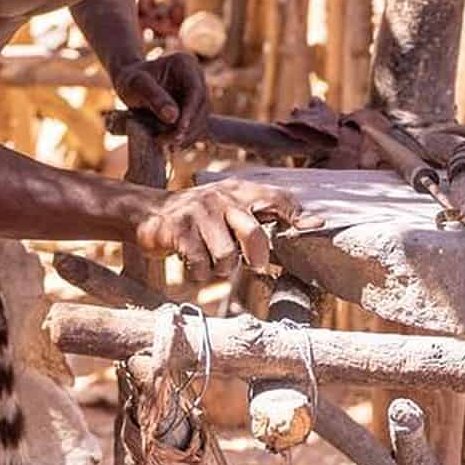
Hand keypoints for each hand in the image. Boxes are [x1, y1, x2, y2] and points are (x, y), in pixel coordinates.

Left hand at [114, 52, 209, 145]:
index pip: (195, 90)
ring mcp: (197, 93)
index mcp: (185, 64)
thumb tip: (173, 118)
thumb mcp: (136, 85)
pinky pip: (196, 126)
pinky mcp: (194, 108)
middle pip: (201, 106)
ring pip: (201, 119)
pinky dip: (186, 137)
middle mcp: (196, 77)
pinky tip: (171, 144)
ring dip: (187, 135)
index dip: (190, 111)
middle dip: (187, 127)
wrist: (129, 84)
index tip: (180, 129)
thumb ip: (154, 97)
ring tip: (165, 144)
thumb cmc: (130, 80)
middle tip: (167, 141)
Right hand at [135, 180, 324, 280]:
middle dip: (256, 257)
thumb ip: (257, 219)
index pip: (274, 197)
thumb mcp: (227, 210)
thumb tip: (300, 228)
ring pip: (226, 256)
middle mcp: (221, 198)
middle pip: (253, 233)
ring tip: (211, 261)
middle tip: (256, 266)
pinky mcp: (179, 230)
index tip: (316, 225)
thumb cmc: (199, 218)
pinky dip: (199, 273)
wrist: (148, 212)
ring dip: (221, 268)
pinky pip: (200, 264)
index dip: (295, 212)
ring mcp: (199, 213)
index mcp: (238, 191)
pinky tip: (192, 262)